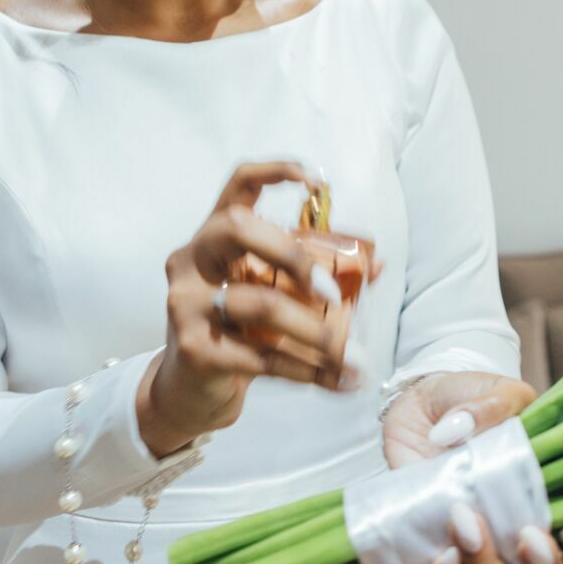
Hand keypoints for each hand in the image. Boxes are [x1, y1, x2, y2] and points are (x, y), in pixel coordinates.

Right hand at [136, 160, 358, 456]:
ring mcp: (186, 303)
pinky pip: (262, 357)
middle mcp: (192, 260)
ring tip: (354, 356)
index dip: (275, 171)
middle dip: (292, 254)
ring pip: (260, 304)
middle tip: (333, 291)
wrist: (189, 393)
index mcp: (214, 237)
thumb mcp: (269, 296)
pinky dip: (308, 371)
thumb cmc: (236, 333)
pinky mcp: (194, 348)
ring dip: (316, 332)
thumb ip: (312, 278)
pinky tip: (338, 382)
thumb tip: (376, 267)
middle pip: (237, 228)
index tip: (317, 181)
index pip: (237, 185)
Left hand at [382, 372, 562, 563]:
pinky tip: (441, 557)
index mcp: (559, 500)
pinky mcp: (438, 556)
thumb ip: (496, 405)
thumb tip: (462, 430)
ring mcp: (484, 552)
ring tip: (465, 522)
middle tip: (528, 540)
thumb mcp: (497, 391)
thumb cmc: (473, 400)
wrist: (418, 405)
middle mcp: (527, 537)